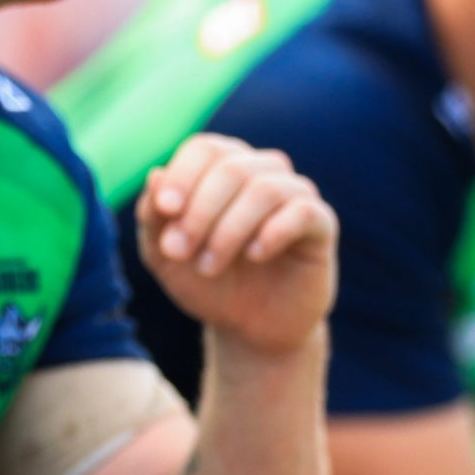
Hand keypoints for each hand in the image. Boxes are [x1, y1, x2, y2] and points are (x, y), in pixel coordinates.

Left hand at [135, 136, 336, 356]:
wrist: (247, 325)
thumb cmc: (203, 280)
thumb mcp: (163, 255)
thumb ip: (153, 216)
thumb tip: (155, 174)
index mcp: (221, 167)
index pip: (205, 149)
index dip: (183, 175)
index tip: (166, 210)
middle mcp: (261, 171)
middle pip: (231, 169)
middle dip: (199, 212)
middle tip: (179, 251)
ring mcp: (294, 194)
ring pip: (264, 189)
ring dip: (229, 230)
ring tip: (209, 266)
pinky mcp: (321, 223)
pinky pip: (303, 211)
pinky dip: (273, 233)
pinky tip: (254, 255)